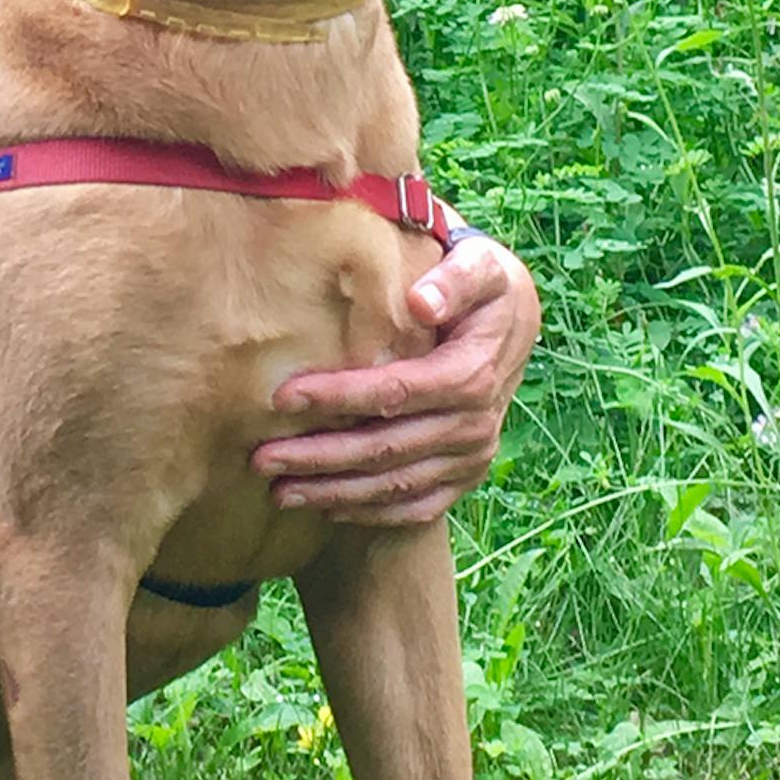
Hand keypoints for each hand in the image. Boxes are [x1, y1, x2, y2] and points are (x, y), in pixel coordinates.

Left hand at [249, 233, 538, 527]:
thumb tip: (419, 303)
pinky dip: (371, 513)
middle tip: (262, 459)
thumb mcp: (480, 266)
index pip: (393, 392)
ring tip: (279, 492)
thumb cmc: (485, 286)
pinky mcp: (466, 476)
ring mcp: (471, 457)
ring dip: (335, 492)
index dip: (337, 397)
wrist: (516, 322)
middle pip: (386, 448)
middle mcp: (473, 425)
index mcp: (470, 375)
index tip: (282, 398)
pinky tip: (325, 507)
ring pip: (395, 485)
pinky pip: (417, 505)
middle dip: (320, 456)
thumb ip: (453, 280)